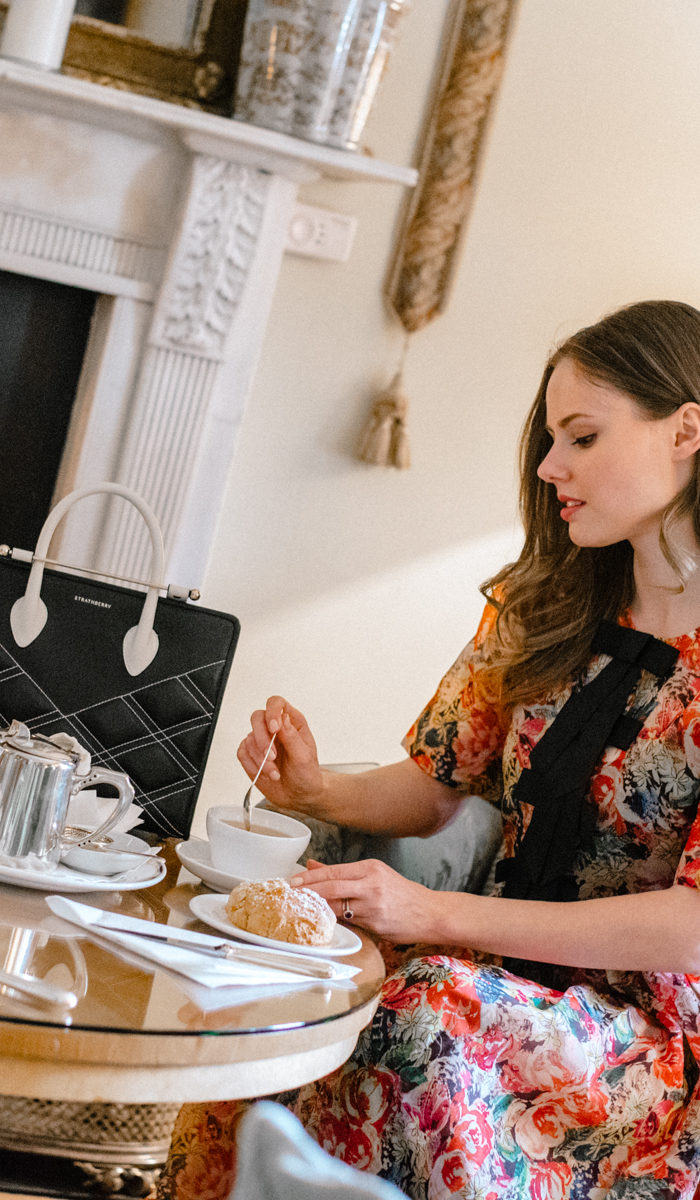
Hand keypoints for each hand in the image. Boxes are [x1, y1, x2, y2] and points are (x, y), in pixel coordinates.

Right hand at [237, 696, 324, 814]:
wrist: (299, 795)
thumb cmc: (306, 774)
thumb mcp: (304, 756)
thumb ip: (292, 736)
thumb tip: (282, 718)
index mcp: (292, 723)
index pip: (276, 704)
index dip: (272, 712)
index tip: (274, 729)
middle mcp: (275, 728)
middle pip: (257, 718)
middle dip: (262, 739)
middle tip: (272, 757)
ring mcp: (262, 741)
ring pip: (249, 739)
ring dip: (260, 759)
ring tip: (274, 772)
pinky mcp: (252, 755)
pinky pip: (242, 753)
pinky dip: (252, 765)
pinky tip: (265, 773)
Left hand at [291, 857, 436, 942]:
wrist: (430, 912)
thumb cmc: (401, 894)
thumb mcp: (375, 875)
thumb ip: (343, 873)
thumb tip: (312, 865)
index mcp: (370, 868)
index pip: (333, 871)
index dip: (310, 877)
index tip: (292, 882)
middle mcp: (371, 884)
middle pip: (331, 887)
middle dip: (307, 892)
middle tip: (289, 895)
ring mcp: (374, 905)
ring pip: (337, 906)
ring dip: (316, 909)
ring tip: (299, 910)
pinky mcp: (376, 924)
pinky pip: (349, 923)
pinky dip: (333, 922)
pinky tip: (321, 923)